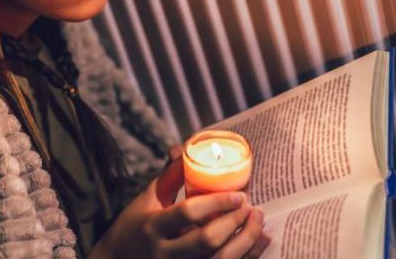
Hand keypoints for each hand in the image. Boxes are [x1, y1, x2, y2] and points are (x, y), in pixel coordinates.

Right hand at [90, 146, 269, 257]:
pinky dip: (246, 257)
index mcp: (153, 227)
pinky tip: (260, 241)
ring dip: (245, 243)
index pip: (187, 212)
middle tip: (252, 206)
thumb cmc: (135, 225)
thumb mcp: (148, 198)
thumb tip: (183, 147)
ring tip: (260, 222)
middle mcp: (165, 254)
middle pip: (206, 241)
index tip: (240, 193)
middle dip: (234, 223)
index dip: (217, 202)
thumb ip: (169, 176)